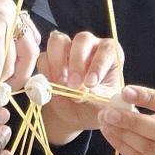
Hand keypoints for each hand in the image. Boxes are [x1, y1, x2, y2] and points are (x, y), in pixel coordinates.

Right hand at [38, 29, 124, 144]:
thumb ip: (97, 97)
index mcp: (110, 54)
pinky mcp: (50, 57)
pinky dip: (46, 72)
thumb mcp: (105, 106)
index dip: (98, 64)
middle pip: (82, 40)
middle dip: (77, 63)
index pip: (107, 49)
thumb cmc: (98, 106)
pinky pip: (43, 57)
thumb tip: (83, 92)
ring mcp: (68, 48)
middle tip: (75, 86)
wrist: (80, 114)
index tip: (91, 84)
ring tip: (61, 86)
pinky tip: (52, 87)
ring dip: (58, 64)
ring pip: (59, 42)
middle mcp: (90, 46)